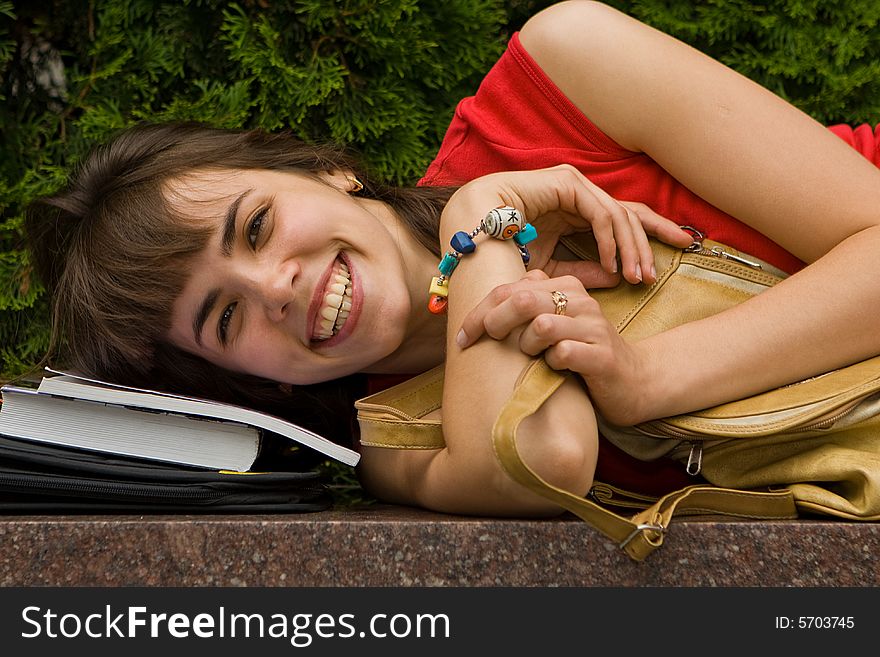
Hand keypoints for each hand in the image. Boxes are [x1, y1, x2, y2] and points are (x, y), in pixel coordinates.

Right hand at [443, 164, 691, 287]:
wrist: (472, 230)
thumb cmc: (506, 250)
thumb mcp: (553, 269)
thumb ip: (583, 272)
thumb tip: (617, 278)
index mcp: (579, 211)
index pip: (626, 219)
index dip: (655, 233)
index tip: (684, 247)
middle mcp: (582, 194)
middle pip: (631, 214)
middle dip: (652, 242)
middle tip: (656, 275)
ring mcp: (576, 184)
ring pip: (621, 215)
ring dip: (632, 249)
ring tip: (636, 278)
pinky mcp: (568, 182)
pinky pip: (601, 214)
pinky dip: (610, 241)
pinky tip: (612, 264)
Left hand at [456, 271, 648, 424]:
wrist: (632, 382)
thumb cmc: (581, 354)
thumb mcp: (554, 326)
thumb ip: (526, 310)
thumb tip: (482, 307)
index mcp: (566, 288)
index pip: (511, 288)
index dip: (480, 312)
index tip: (463, 336)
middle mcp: (581, 302)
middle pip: (522, 299)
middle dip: (493, 322)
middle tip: (484, 342)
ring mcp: (593, 328)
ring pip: (541, 325)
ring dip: (526, 344)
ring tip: (532, 356)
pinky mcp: (602, 356)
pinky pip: (563, 354)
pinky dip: (550, 364)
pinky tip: (554, 370)